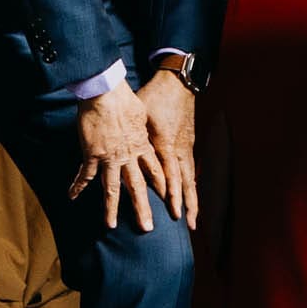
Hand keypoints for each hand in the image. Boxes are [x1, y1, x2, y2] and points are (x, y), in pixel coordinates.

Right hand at [69, 79, 168, 232]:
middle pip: (137, 187)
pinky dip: (77, 186)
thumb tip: (142, 124)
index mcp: (142, 145)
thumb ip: (142, 125)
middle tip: (147, 227)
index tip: (169, 199)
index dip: (162, 186)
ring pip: (112, 188)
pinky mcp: (92, 154)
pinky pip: (84, 175)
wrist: (106, 93)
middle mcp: (128, 156)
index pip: (155, 171)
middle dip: (142, 209)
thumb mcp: (141, 113)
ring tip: (110, 225)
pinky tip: (71, 197)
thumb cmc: (124, 98)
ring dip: (110, 208)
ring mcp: (110, 157)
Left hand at [140, 68, 198, 228]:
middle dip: (184, 204)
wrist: (177, 83)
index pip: (170, 174)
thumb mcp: (139, 116)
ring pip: (190, 179)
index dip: (172, 194)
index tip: (172, 211)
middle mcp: (178, 150)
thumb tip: (114, 153)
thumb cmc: (153, 98)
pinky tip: (191, 199)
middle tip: (186, 224)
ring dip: (191, 200)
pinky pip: (190, 170)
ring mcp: (186, 148)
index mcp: (164, 143)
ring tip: (192, 220)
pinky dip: (191, 187)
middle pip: (183, 182)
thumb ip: (131, 137)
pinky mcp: (189, 145)